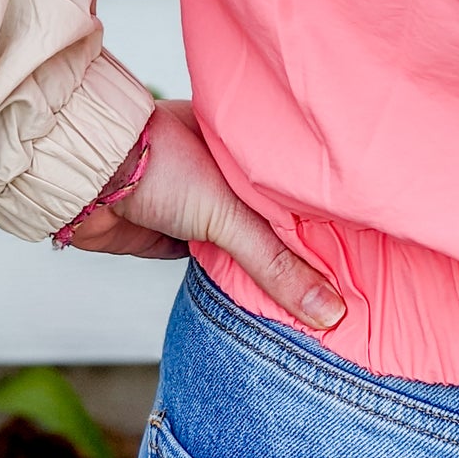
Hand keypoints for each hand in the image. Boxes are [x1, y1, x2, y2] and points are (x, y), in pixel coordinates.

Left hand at [61, 101, 345, 331]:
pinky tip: (268, 297)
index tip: (371, 247)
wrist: (87, 179)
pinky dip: (238, 277)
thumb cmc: (157, 164)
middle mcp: (230, 173)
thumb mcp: (227, 214)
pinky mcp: (182, 236)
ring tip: (322, 298)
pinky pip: (222, 262)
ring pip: (250, 243)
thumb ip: (275, 264)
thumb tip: (331, 312)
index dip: (332, 214)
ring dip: (269, 267)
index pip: (301, 184)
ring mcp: (205, 205)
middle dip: (306, 248)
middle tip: (356, 282)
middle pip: (279, 219)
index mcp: (248, 145)